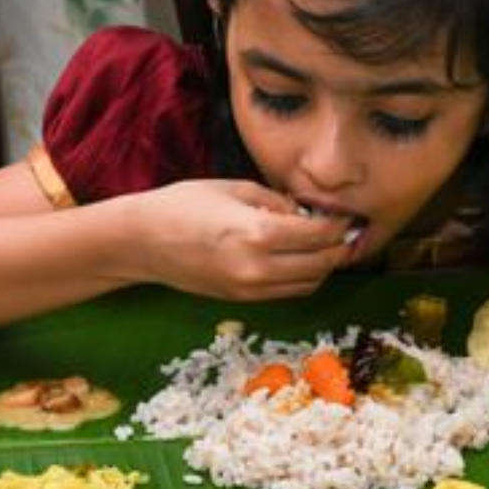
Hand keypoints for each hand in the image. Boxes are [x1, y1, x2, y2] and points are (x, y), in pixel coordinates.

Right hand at [128, 179, 354, 300]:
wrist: (141, 242)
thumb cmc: (183, 205)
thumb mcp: (234, 189)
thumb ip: (276, 202)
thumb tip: (306, 213)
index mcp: (256, 233)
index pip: (318, 235)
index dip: (339, 225)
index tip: (346, 214)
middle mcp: (257, 267)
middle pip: (321, 264)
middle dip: (340, 248)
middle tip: (347, 231)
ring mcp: (250, 288)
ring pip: (309, 284)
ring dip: (325, 266)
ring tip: (327, 245)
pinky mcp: (242, 299)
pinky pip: (288, 293)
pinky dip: (304, 278)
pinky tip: (303, 259)